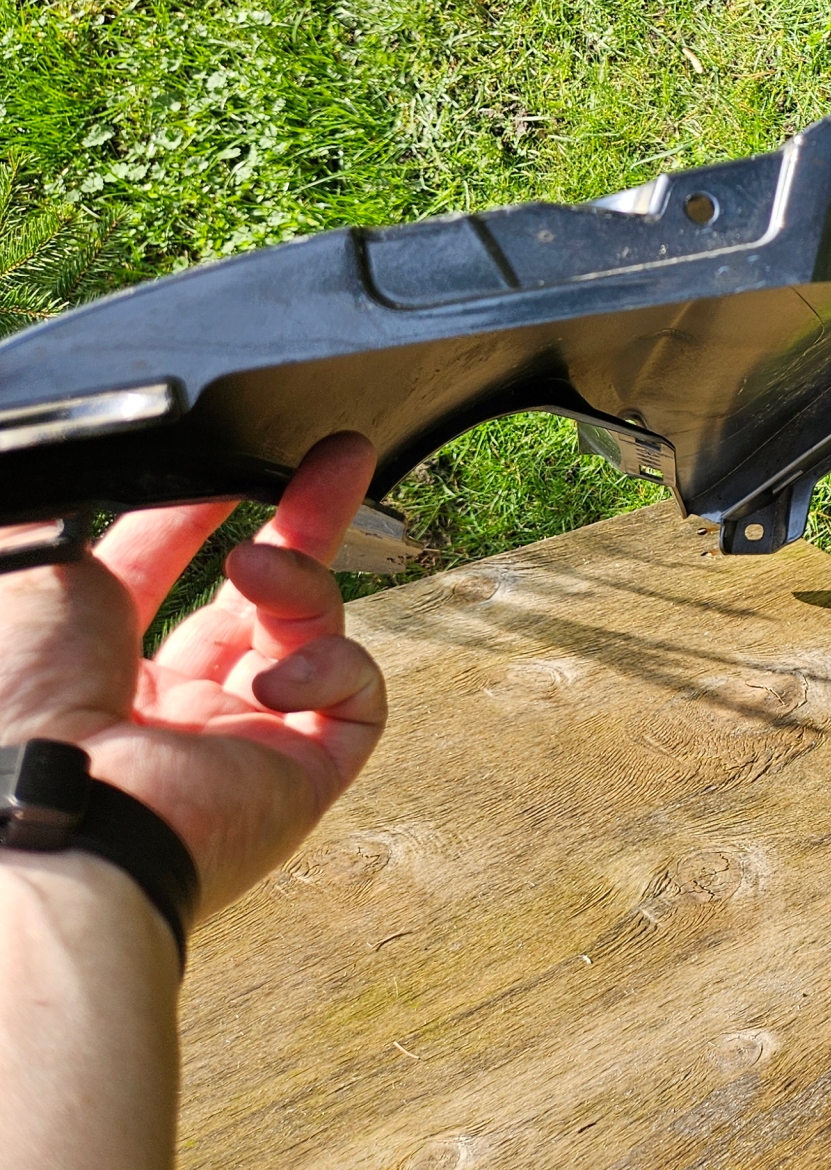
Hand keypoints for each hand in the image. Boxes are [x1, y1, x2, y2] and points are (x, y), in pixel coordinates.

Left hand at [0, 434, 387, 914]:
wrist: (60, 812)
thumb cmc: (14, 704)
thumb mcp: (19, 575)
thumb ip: (53, 520)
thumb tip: (67, 475)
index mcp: (92, 672)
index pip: (166, 572)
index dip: (199, 511)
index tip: (233, 460)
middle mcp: (171, 709)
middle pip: (258, 596)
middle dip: (304, 520)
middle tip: (341, 458)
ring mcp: (242, 743)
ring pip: (312, 633)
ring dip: (299, 582)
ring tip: (259, 570)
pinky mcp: (304, 775)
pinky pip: (356, 699)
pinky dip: (333, 666)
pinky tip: (279, 676)